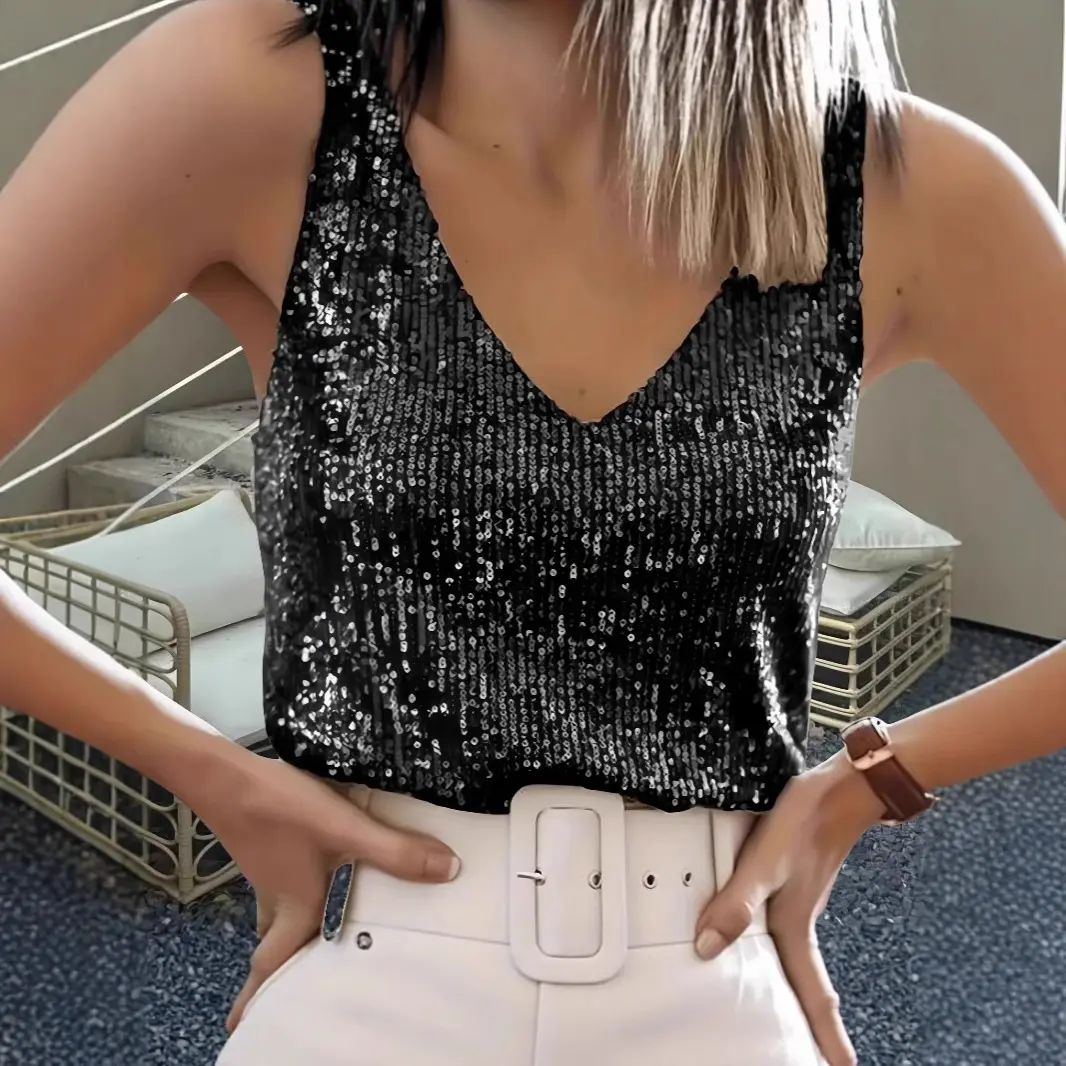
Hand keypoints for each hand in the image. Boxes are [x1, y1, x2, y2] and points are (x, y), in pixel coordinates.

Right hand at [191, 749, 459, 1032]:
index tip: (248, 1023)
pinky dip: (298, 889)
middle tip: (292, 981)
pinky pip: (283, 881)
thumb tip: (448, 871)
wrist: (228, 775)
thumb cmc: (282, 810)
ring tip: (314, 930)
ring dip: (292, 925)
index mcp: (295, 908)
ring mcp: (269, 870)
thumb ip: (395, 851)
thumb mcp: (345, 830)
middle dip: (281, 965)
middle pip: (275, 943)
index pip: (276, 963)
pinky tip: (318, 870)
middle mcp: (278, 896)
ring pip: (278, 912)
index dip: (263, 994)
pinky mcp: (268, 845)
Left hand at [694, 755, 881, 1065]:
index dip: (828, 1038)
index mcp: (796, 928)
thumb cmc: (806, 822)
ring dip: (799, 990)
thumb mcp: (765, 863)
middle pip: (809, 986)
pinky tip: (768, 943)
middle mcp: (800, 921)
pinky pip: (788, 931)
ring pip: (798, 959)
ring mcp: (799, 901)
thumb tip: (708, 946)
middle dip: (815, 1026)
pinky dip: (783, 951)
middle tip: (820, 1056)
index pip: (814, 997)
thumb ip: (736, 902)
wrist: (839, 787)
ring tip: (793, 1016)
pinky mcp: (795, 881)